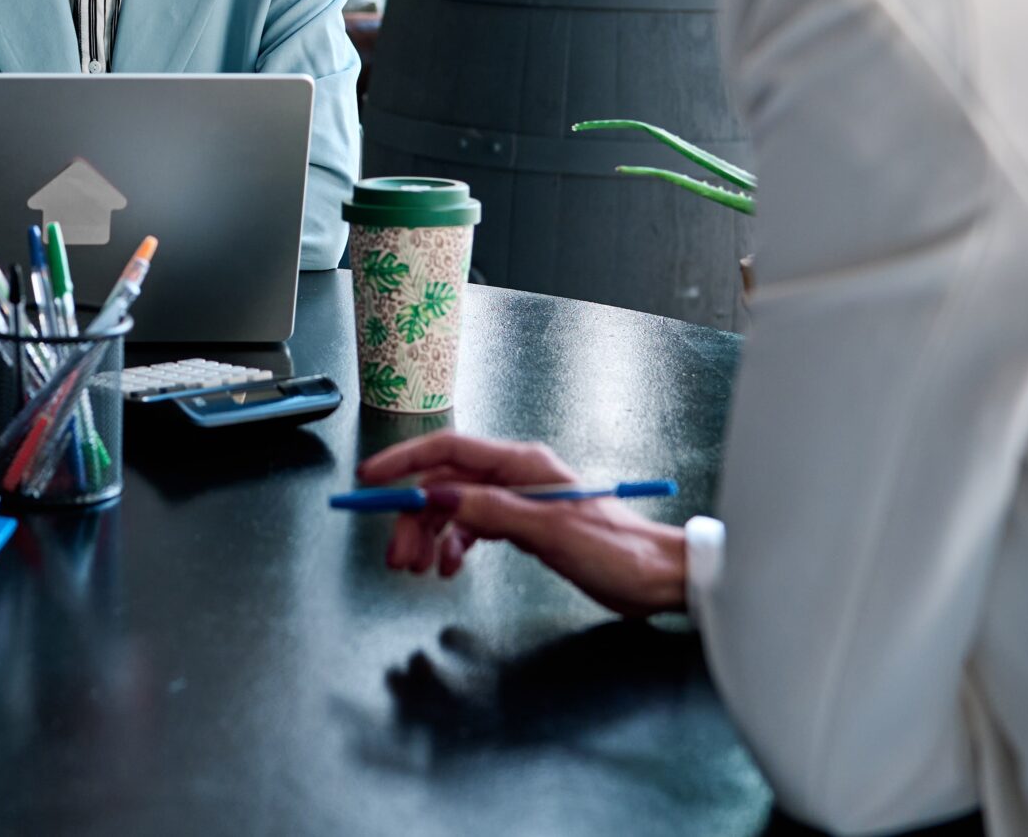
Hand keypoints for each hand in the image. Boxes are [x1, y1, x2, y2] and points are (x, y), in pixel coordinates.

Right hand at [358, 432, 686, 616]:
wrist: (656, 577)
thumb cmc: (616, 550)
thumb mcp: (549, 531)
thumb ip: (491, 511)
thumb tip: (437, 496)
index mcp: (522, 464)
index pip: (448, 450)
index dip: (405, 463)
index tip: (370, 481)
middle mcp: (516, 476)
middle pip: (444, 485)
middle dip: (413, 518)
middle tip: (397, 557)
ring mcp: (519, 500)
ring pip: (455, 509)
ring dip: (430, 537)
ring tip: (419, 569)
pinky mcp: (524, 525)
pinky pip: (473, 528)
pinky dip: (455, 546)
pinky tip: (450, 567)